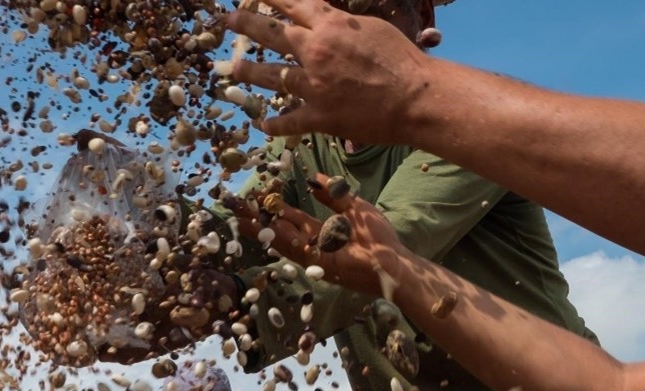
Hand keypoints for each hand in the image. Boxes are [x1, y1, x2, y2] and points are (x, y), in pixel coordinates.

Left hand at [226, 0, 436, 144]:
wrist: (415, 98)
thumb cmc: (401, 59)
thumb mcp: (372, 27)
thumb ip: (343, 24)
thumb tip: (327, 19)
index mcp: (331, 26)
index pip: (293, 4)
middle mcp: (316, 53)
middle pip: (272, 35)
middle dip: (247, 25)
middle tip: (229, 19)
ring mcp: (314, 86)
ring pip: (272, 77)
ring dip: (250, 72)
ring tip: (235, 69)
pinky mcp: (320, 116)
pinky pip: (290, 122)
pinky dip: (276, 125)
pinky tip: (263, 125)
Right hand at [233, 175, 423, 302]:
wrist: (391, 261)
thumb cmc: (378, 237)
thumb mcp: (354, 207)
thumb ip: (334, 194)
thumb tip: (314, 179)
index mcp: (322, 232)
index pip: (293, 219)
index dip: (276, 208)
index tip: (260, 196)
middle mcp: (313, 244)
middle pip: (280, 229)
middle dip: (259, 219)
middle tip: (238, 207)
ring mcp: (312, 255)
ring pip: (281, 240)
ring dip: (261, 229)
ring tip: (241, 217)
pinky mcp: (316, 263)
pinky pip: (294, 249)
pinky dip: (277, 239)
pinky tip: (263, 229)